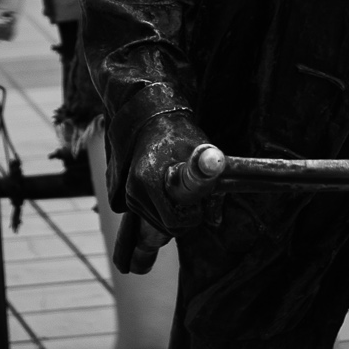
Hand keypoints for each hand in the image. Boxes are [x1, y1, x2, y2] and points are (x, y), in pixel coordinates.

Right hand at [124, 114, 220, 235]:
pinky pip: (154, 217)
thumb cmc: (179, 135)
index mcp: (148, 179)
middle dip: (186, 216)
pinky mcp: (131, 197)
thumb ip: (209, 182)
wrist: (154, 123)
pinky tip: (172, 192)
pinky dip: (167, 211)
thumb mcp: (199, 152)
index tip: (201, 201)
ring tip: (183, 189)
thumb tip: (217, 220)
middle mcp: (134, 190)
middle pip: (167, 226)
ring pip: (161, 224)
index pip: (172, 221)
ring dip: (177, 214)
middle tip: (196, 195)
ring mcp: (131, 195)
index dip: (193, 216)